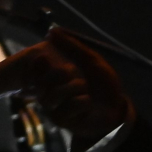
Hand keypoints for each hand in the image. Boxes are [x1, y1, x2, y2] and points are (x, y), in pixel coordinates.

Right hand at [29, 28, 132, 146]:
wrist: (117, 107)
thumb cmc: (103, 83)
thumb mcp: (90, 60)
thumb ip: (72, 46)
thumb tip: (51, 31)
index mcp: (53, 75)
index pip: (35, 69)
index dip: (38, 64)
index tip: (44, 57)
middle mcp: (49, 90)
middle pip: (40, 82)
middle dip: (60, 73)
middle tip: (73, 70)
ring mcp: (54, 107)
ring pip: (51, 96)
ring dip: (74, 87)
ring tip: (86, 88)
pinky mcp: (62, 120)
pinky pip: (65, 110)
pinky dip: (81, 103)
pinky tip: (88, 103)